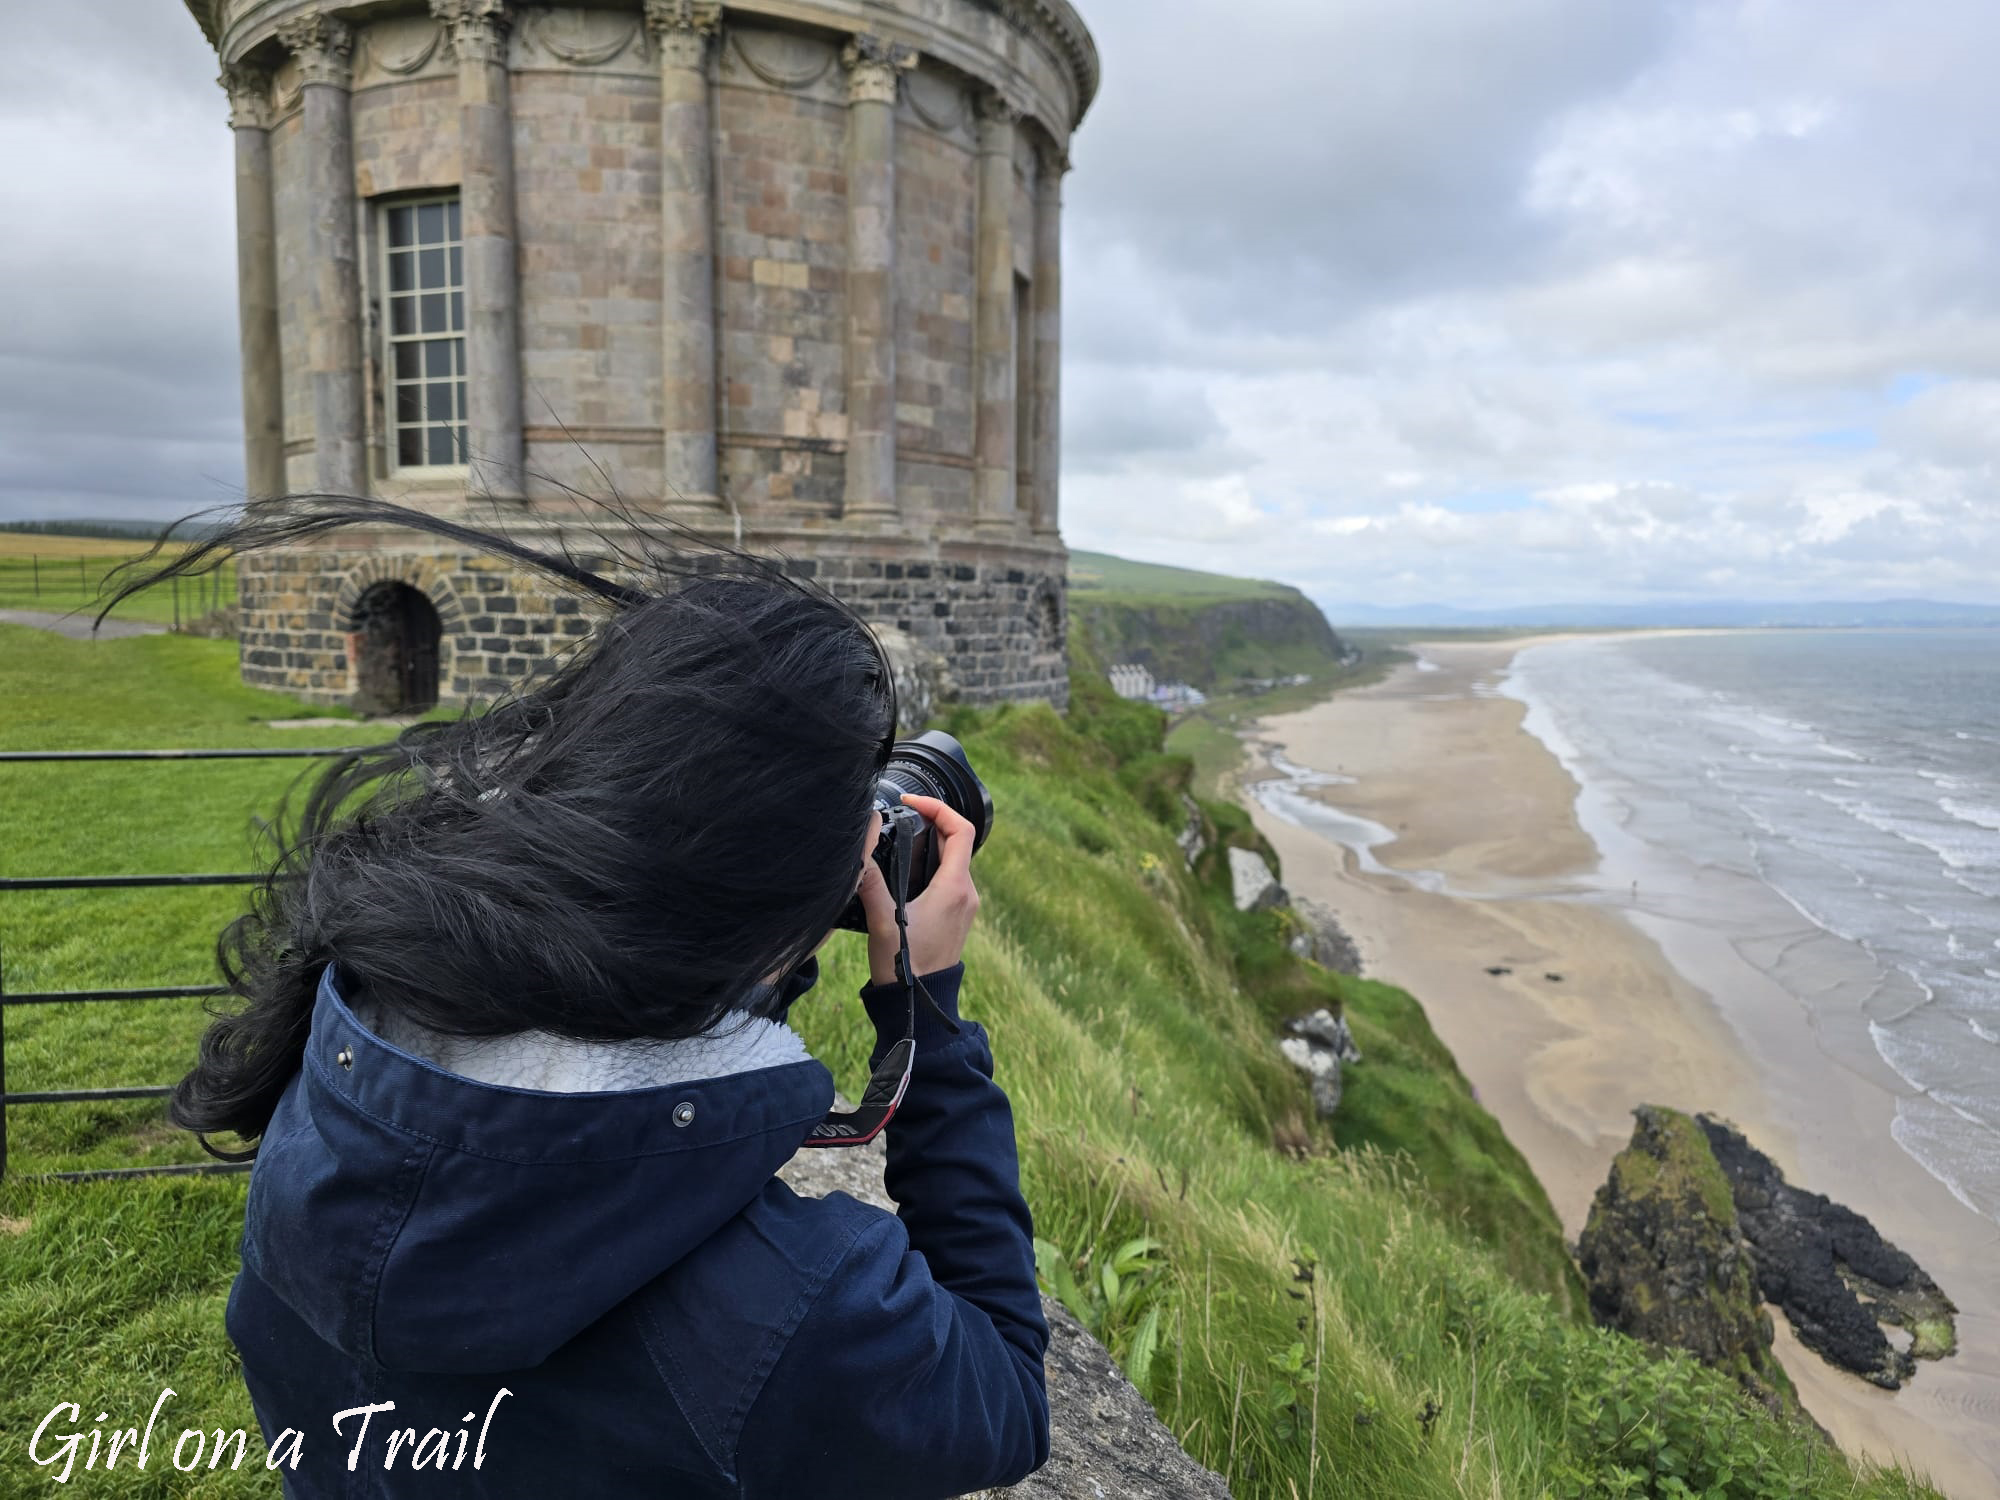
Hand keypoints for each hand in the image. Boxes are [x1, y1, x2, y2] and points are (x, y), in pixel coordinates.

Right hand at [856, 793, 979, 986]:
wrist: (919, 1006)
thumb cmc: (904, 967)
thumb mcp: (882, 919)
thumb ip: (870, 880)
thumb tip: (859, 846)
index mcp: (955, 887)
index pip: (961, 829)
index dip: (938, 807)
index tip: (912, 801)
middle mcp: (967, 893)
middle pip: (957, 842)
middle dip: (930, 823)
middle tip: (901, 816)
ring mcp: (964, 906)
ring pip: (953, 861)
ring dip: (930, 844)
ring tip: (899, 839)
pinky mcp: (956, 917)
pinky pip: (949, 879)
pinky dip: (931, 865)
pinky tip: (905, 872)